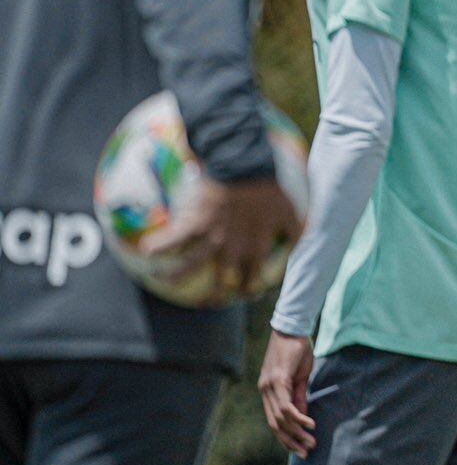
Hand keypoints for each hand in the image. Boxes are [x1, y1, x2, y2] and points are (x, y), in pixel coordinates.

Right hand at [140, 176, 302, 301]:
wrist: (243, 166)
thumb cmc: (269, 187)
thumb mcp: (291, 211)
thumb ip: (295, 230)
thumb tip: (303, 241)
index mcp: (258, 246)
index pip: (255, 275)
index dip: (252, 286)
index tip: (249, 292)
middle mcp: (234, 247)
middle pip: (224, 278)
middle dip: (218, 292)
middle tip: (210, 299)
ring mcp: (212, 236)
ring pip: (193, 263)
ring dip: (177, 275)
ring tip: (164, 281)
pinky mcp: (195, 222)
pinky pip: (174, 237)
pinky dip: (160, 244)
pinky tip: (146, 250)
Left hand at [258, 331, 316, 456]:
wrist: (292, 329)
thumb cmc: (297, 351)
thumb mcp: (300, 378)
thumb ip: (299, 397)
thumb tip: (302, 417)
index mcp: (268, 391)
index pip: (274, 420)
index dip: (286, 437)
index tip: (300, 448)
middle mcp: (265, 390)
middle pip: (276, 424)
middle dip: (291, 441)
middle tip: (306, 452)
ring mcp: (269, 386)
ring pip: (281, 418)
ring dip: (297, 433)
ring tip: (311, 442)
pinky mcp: (278, 380)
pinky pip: (287, 405)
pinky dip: (298, 417)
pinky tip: (310, 424)